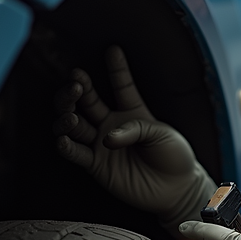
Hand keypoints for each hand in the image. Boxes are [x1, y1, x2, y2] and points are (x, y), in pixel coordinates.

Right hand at [53, 45, 215, 229]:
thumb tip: (106, 138)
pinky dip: (66, 146)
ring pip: (74, 125)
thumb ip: (135, 129)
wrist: (177, 189)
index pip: (121, 84)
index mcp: (133, 111)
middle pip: (86, 101)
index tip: (113, 50)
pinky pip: (75, 153)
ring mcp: (101, 144)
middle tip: (76, 82)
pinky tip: (63, 138)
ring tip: (71, 115)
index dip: (117, 67)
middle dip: (77, 89)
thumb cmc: (174, 156)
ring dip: (67, 116)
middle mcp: (112, 124)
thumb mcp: (161, 134)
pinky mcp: (96, 165)